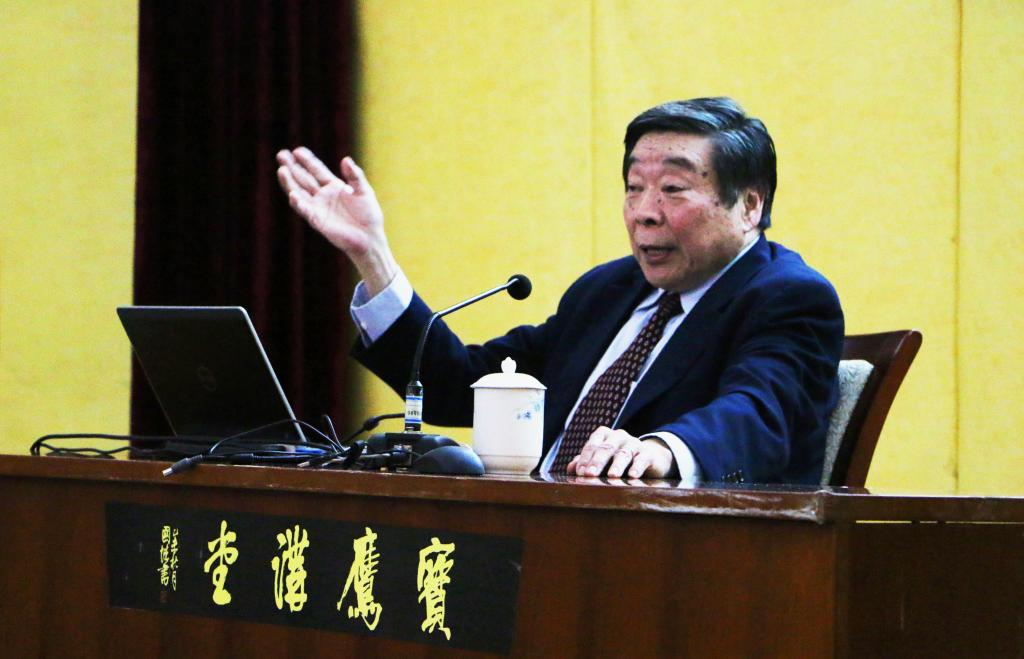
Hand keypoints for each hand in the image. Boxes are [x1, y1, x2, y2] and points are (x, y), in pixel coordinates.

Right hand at [276, 147, 397, 295]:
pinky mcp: (317, 221)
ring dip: (290, 182)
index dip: (307, 160)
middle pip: (303, 178)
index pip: (316, 170)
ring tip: (281, 170)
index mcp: (334, 186)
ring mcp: (318, 208)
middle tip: (281, 154)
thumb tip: (345, 160)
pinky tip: (293, 195)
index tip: (297, 150)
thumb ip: (355, 176)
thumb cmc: (369, 215)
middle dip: (292, 167)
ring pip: (299, 192)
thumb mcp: (364, 191)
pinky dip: (299, 204)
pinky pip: (305, 211)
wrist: (370, 238)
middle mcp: (322, 196)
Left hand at [566, 427, 674, 478]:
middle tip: (590, 474)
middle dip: (597, 462)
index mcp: (604, 435)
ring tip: (612, 476)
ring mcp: (634, 443)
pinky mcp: (648, 453)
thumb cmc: (618, 460)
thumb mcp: (602, 461)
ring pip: (623, 453)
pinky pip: (642, 459)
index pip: (592, 445)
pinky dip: (637, 467)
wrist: (649, 458)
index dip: (585, 459)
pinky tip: (632, 476)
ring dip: (617, 465)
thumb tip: (570, 469)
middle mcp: (619, 436)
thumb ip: (586, 462)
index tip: (580, 473)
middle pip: (606, 448)